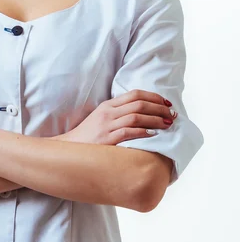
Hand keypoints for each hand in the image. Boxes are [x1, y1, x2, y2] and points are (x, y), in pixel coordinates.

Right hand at [59, 89, 177, 144]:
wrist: (69, 147)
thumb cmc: (88, 135)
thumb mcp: (101, 118)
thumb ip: (118, 112)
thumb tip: (141, 112)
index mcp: (108, 106)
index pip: (135, 94)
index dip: (154, 97)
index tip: (166, 103)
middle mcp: (108, 113)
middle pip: (139, 104)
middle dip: (159, 108)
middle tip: (171, 114)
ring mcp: (107, 126)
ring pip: (137, 117)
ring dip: (156, 119)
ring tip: (167, 124)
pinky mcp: (107, 139)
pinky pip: (129, 132)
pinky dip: (144, 131)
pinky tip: (153, 134)